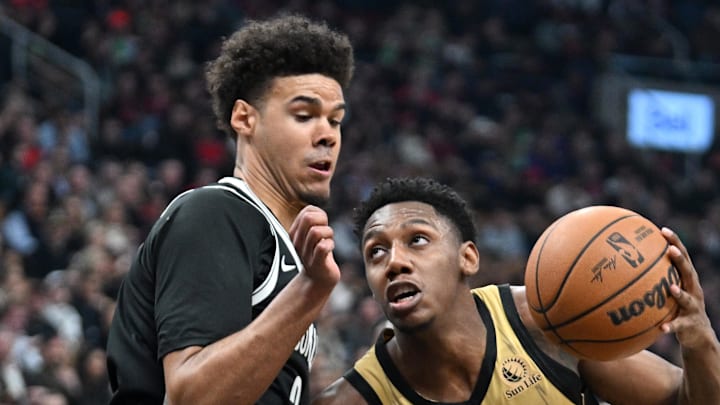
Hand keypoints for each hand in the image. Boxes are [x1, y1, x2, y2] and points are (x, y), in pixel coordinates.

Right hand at [289, 205, 340, 288]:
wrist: (318, 279)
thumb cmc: (318, 254)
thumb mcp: (312, 234)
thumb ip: (313, 221)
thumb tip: (317, 211)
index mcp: (295, 232)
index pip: (307, 211)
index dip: (320, 214)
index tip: (322, 226)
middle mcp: (297, 242)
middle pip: (308, 218)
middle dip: (323, 221)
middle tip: (326, 232)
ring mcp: (306, 253)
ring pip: (316, 232)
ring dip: (329, 234)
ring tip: (328, 241)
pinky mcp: (316, 263)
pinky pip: (323, 247)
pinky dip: (330, 245)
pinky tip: (330, 249)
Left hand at [660, 227, 714, 348]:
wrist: (698, 334)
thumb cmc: (676, 307)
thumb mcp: (667, 290)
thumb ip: (653, 277)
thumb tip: (623, 264)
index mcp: (686, 280)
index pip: (682, 256)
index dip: (675, 242)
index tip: (663, 230)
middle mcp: (692, 290)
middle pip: (688, 272)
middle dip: (680, 260)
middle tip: (670, 250)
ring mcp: (693, 307)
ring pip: (687, 299)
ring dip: (679, 293)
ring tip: (670, 288)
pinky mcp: (689, 325)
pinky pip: (679, 326)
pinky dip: (671, 326)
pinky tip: (662, 328)